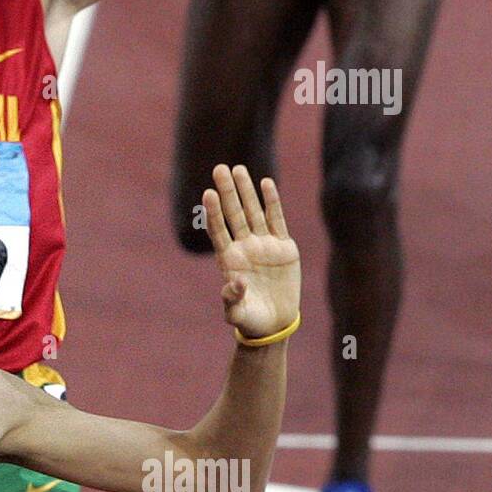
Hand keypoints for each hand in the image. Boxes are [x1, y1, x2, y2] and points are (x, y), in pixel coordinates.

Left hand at [203, 165, 300, 339]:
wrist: (273, 323)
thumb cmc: (250, 319)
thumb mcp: (237, 313)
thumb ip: (232, 301)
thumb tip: (234, 283)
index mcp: (229, 260)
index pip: (218, 230)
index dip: (213, 212)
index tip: (207, 193)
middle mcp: (244, 247)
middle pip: (233, 213)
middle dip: (227, 191)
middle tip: (219, 168)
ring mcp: (263, 244)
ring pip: (253, 211)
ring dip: (246, 190)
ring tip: (238, 168)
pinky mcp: (283, 247)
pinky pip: (276, 220)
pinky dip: (272, 202)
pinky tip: (266, 182)